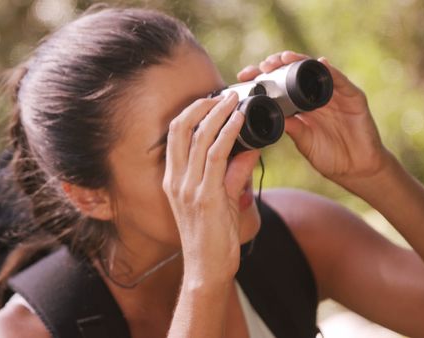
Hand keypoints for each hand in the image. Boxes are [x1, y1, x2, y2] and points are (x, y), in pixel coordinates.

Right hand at [162, 92, 259, 283]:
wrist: (207, 270)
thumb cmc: (213, 238)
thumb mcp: (221, 200)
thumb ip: (232, 174)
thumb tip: (249, 150)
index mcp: (173, 180)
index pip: (175, 135)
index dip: (191, 112)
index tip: (210, 100)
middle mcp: (176, 181)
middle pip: (180, 129)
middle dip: (201, 106)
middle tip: (222, 94)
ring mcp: (188, 188)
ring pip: (200, 138)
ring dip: (218, 114)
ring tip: (234, 99)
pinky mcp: (206, 197)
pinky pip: (216, 156)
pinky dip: (228, 134)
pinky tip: (239, 121)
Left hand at [238, 51, 388, 182]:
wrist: (357, 170)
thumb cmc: (331, 158)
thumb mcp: (305, 142)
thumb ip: (292, 128)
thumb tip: (271, 114)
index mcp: (302, 106)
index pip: (279, 85)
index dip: (263, 78)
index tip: (245, 76)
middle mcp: (317, 96)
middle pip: (295, 72)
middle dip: (277, 64)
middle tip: (263, 65)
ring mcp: (335, 95)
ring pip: (315, 70)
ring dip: (299, 61)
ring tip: (284, 58)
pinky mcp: (353, 97)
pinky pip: (340, 80)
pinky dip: (330, 71)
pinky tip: (319, 63)